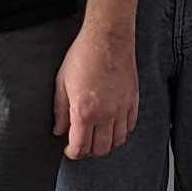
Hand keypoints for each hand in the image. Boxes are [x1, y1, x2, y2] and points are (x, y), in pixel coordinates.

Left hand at [54, 26, 137, 158]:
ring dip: (105, 143)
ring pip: (117, 141)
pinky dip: (121, 131)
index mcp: (84, 111)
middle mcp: (105, 114)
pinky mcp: (132, 101)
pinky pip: (130, 127)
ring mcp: (121, 109)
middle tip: (81, 143)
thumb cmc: (84, 55)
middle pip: (100, 149)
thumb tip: (58, 129)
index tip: (69, 150)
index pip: (80, 147)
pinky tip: (112, 125)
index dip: (72, 153)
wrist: (107, 38)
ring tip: (97, 136)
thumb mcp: (62, 82)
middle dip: (88, 150)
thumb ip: (60, 110)